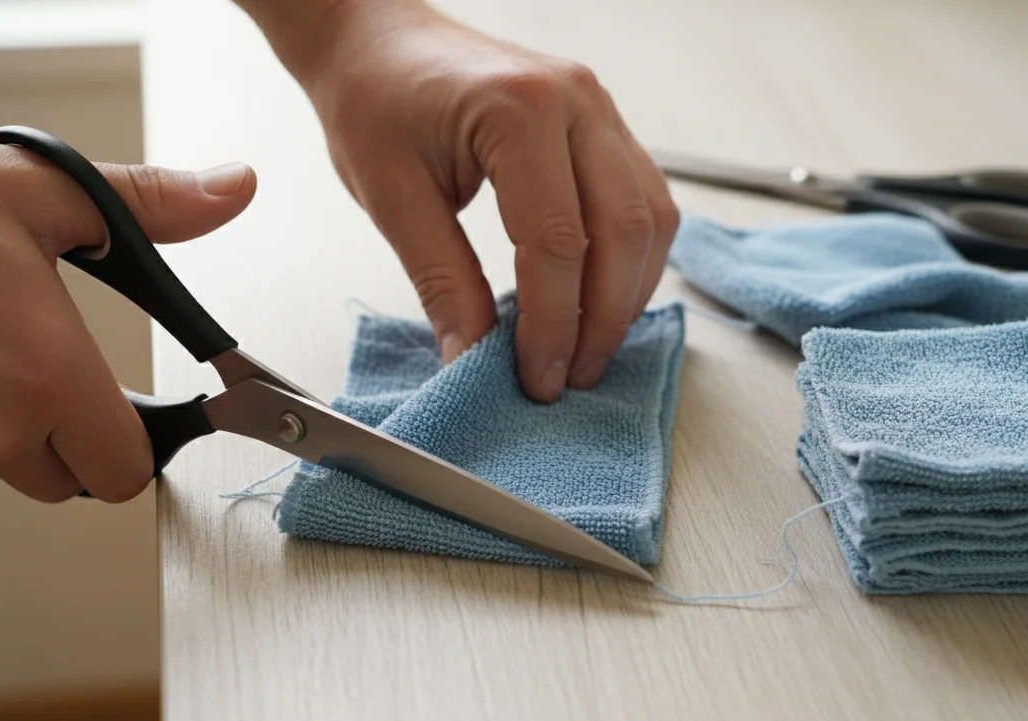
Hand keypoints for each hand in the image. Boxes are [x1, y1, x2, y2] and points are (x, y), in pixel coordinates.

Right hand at [0, 134, 255, 500]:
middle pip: (68, 478)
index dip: (138, 442)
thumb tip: (232, 189)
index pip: (127, 471)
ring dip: (2, 429)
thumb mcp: (38, 189)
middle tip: (47, 363)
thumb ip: (151, 204)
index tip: (133, 409)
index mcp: (46, 373)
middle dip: (73, 434)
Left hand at [251, 0, 678, 401]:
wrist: (377, 38)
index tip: (536, 376)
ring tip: (588, 348)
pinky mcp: (604, 123)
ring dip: (628, 293)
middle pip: (624, 231)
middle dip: (603, 319)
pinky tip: (602, 297)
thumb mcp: (393, 198)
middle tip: (570, 376)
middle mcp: (576, 101)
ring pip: (651, 218)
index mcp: (518, 110)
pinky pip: (645, 199)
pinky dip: (632, 259)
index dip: (552, 322)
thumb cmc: (376, 98)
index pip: (557, 241)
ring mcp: (599, 107)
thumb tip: (473, 358)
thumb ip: (442, 283)